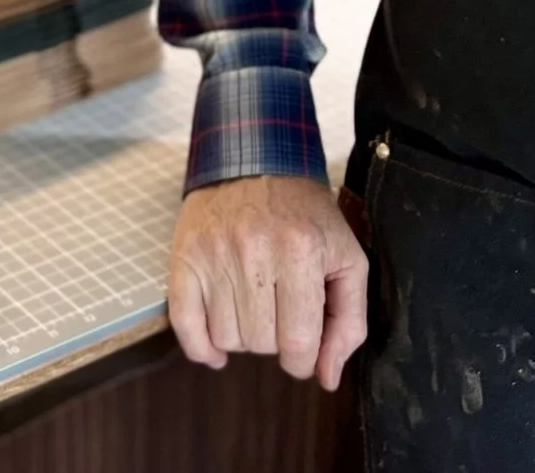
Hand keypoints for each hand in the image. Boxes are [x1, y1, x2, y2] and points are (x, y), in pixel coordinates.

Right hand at [167, 173, 368, 389]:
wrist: (254, 159)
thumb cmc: (305, 215)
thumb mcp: (346, 258)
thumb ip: (348, 321)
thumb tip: (328, 376)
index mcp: (302, 250)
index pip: (298, 341)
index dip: (303, 359)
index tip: (303, 347)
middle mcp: (255, 250)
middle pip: (261, 343)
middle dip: (275, 342)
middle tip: (279, 312)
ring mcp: (215, 254)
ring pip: (227, 339)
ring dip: (243, 337)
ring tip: (253, 308)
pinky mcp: (186, 257)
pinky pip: (185, 326)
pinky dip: (202, 348)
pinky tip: (217, 347)